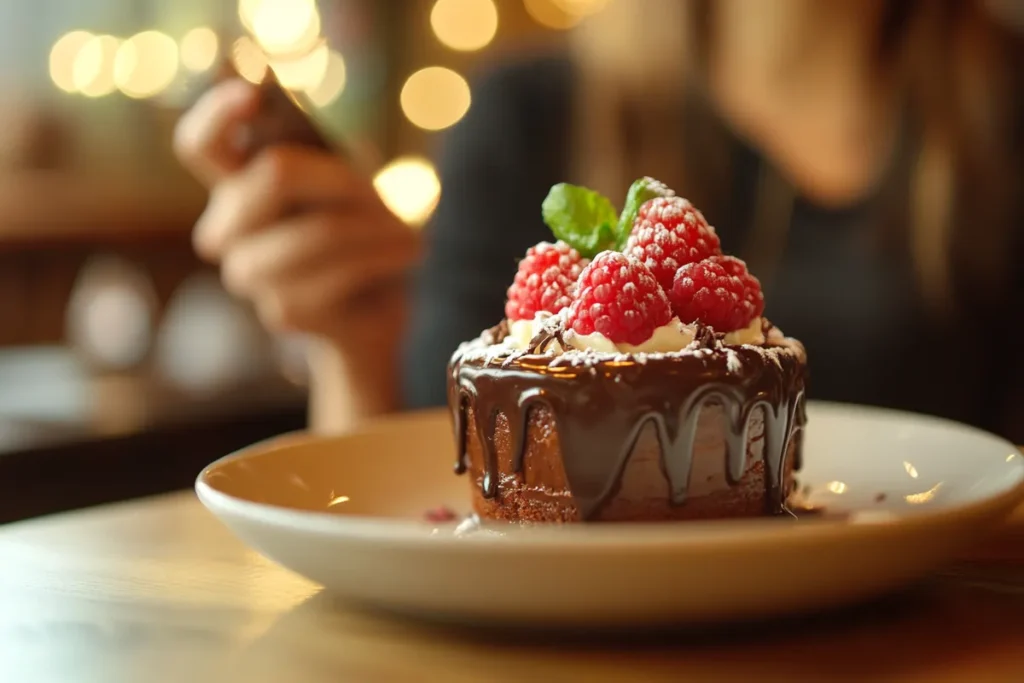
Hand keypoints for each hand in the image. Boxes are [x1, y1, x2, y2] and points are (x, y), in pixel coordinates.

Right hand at [173, 79, 420, 349]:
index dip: (218, 112)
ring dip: (376, 225)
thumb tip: (317, 140)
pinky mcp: (282, 312)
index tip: (253, 91)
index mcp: (232, 190)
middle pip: (274, 174)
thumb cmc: (357, 235)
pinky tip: (409, 253)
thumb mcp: (345, 187)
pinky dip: (384, 256)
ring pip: (320, 229)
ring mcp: (248, 276)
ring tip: (408, 233)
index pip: (199, 144)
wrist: (374, 312)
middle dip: (341, 177)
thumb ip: (322, 158)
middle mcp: (225, 233)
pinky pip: (342, 270)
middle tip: (379, 193)